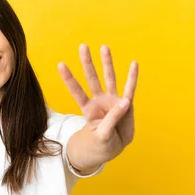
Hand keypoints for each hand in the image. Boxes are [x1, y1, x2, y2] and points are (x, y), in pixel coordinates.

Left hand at [58, 44, 138, 160]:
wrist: (113, 148)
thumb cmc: (102, 142)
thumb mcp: (102, 135)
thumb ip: (112, 120)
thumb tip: (125, 102)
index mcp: (88, 109)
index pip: (77, 91)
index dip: (69, 79)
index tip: (60, 64)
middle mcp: (99, 100)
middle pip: (92, 78)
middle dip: (87, 63)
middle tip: (83, 46)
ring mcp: (112, 101)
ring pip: (109, 78)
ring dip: (107, 63)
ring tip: (104, 47)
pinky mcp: (126, 104)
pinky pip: (130, 88)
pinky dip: (132, 77)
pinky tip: (134, 64)